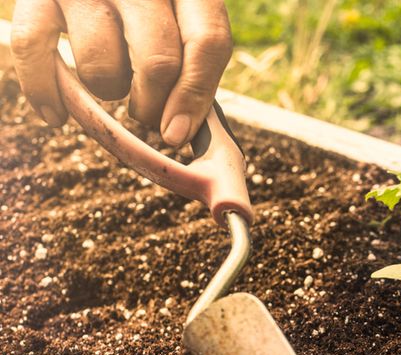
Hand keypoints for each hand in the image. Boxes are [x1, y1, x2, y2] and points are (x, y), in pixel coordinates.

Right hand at [11, 0, 231, 146]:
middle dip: (153, 106)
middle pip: (158, 62)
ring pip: (101, 64)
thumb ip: (193, 62)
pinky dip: (45, 91)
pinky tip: (56, 115)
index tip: (176, 134)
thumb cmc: (149, 7)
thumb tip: (182, 131)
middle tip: (147, 115)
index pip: (207, 43)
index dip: (194, 97)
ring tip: (112, 81)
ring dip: (108, 91)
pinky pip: (33, 49)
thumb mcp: (181, 19)